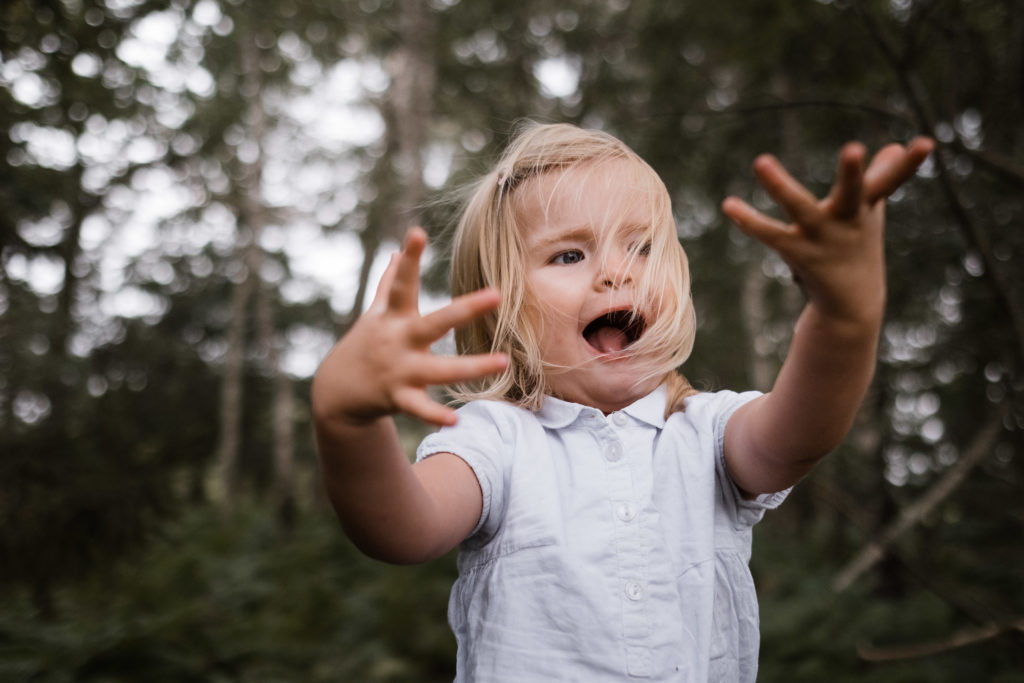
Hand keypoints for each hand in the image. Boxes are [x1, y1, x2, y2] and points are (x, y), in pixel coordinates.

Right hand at [312, 227, 506, 426]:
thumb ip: (388, 284)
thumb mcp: (375, 314)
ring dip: (471, 366)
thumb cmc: (365, 345)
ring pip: (439, 369)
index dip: (410, 258)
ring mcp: (398, 370)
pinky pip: (420, 408)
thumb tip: (398, 253)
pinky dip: (435, 415)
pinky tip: (455, 420)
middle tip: (496, 293)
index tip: (417, 233)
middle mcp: (398, 340)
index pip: (402, 282)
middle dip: (464, 309)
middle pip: (435, 323)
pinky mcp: (397, 398)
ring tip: (503, 361)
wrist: (336, 393)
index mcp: (394, 316)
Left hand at [721, 137, 933, 327]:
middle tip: (854, 149)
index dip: (909, 164)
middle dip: (854, 173)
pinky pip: (771, 234)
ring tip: (760, 161)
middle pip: (854, 193)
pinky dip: (750, 221)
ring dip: (781, 186)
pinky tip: (729, 205)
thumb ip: (880, 178)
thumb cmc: (860, 247)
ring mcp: (823, 238)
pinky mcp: (799, 253)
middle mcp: (849, 220)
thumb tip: (892, 146)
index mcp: (867, 206)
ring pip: (800, 209)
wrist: (852, 305)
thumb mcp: (870, 211)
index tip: (926, 143)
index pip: (892, 181)